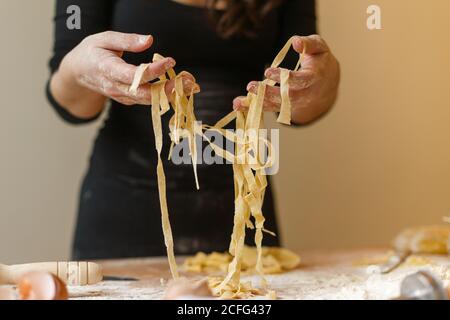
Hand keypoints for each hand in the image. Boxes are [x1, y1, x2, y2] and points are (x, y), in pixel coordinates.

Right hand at [57, 31, 197, 106]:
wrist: (78, 73)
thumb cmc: (91, 52)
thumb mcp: (104, 39)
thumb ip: (127, 40)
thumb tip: (150, 40)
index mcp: (108, 70)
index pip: (133, 74)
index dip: (153, 70)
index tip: (170, 61)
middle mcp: (116, 87)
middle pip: (145, 93)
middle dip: (168, 89)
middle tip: (188, 81)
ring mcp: (122, 97)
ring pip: (149, 100)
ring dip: (171, 93)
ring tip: (191, 85)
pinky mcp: (129, 100)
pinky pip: (148, 100)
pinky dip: (165, 95)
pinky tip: (180, 88)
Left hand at [233, 35, 339, 124]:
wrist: (326, 85)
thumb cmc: (320, 61)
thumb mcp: (319, 48)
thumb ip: (308, 43)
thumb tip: (296, 42)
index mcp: (314, 78)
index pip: (299, 80)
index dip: (284, 77)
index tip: (268, 72)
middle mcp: (305, 95)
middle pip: (286, 97)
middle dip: (268, 93)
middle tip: (250, 86)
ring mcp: (295, 104)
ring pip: (276, 106)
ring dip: (257, 104)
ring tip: (239, 102)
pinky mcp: (286, 108)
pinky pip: (270, 109)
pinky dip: (254, 108)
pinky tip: (239, 105)